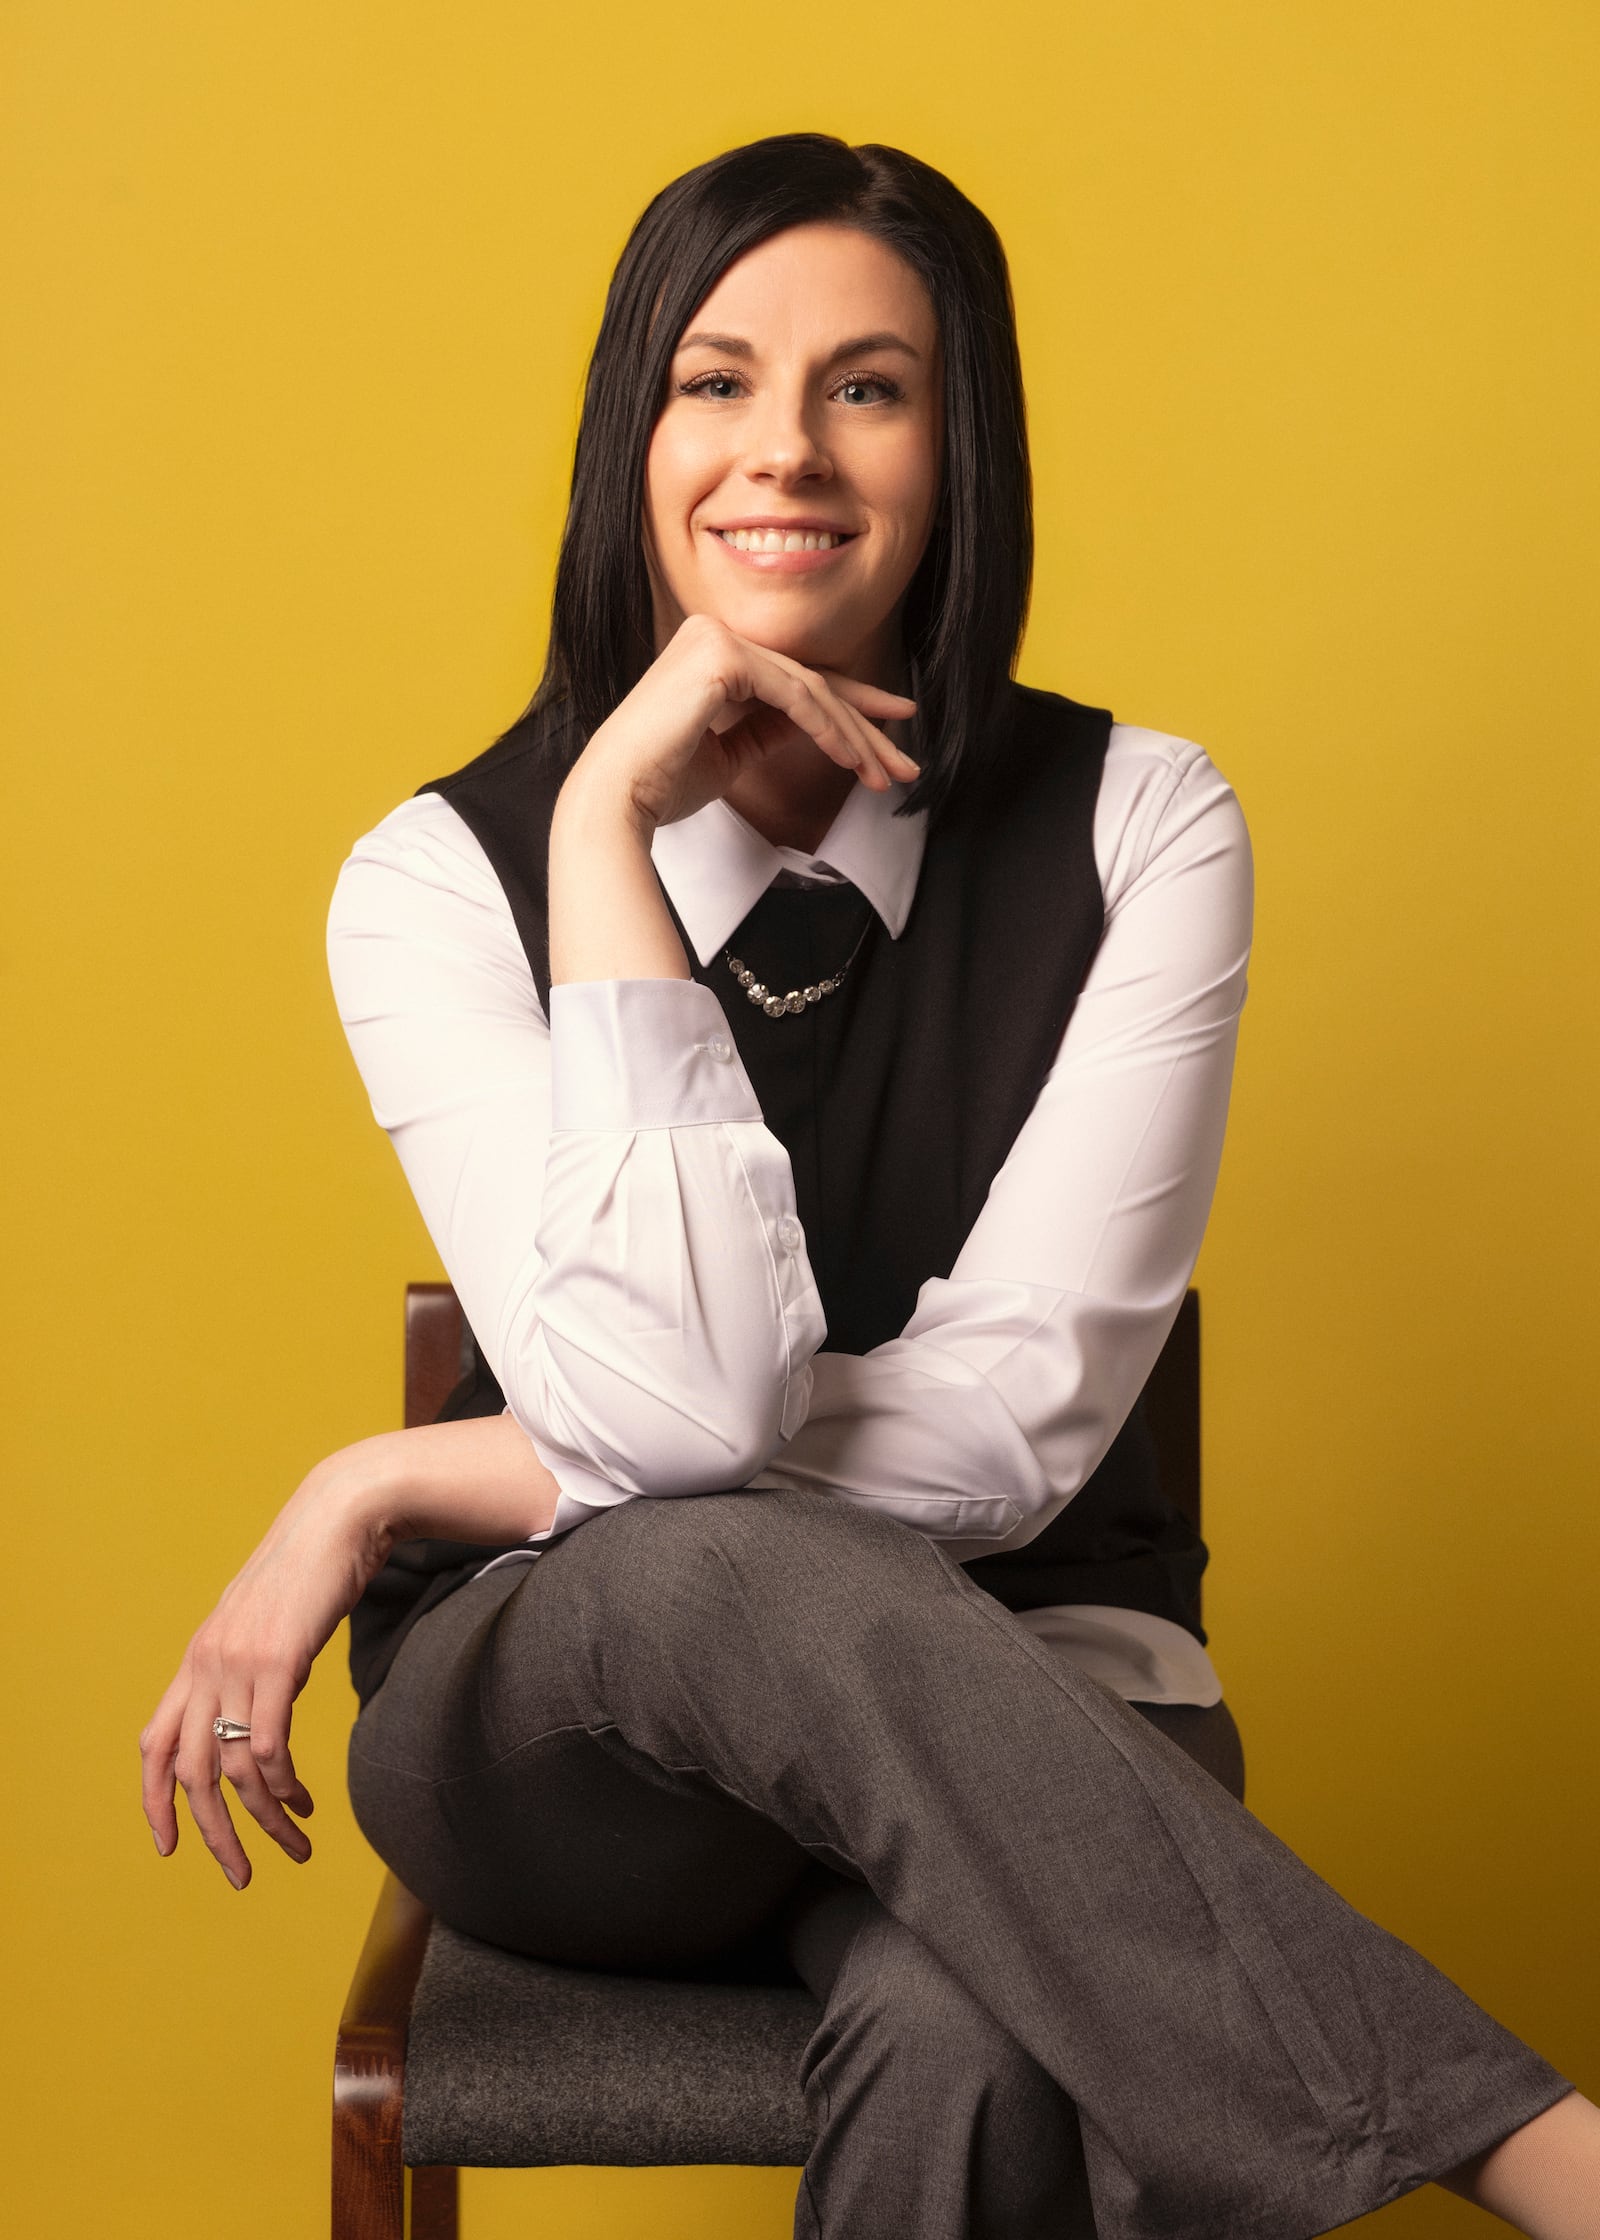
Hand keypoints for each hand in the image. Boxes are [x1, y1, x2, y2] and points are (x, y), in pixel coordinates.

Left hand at [140, 1443, 395, 1888]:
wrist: (341, 1516)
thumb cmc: (314, 1569)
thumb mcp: (268, 1624)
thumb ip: (253, 1668)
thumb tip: (264, 1716)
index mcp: (198, 1659)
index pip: (154, 1743)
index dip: (153, 1801)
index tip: (169, 1846)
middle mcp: (206, 1664)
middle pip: (190, 1773)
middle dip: (213, 1835)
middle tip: (241, 1876)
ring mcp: (237, 1662)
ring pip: (233, 1769)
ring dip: (264, 1820)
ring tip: (295, 1845)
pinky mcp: (277, 1660)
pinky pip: (268, 1745)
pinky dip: (283, 1785)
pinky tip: (303, 1800)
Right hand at [573, 612, 920, 831]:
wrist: (616, 798)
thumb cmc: (660, 784)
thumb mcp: (729, 756)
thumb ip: (767, 731)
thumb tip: (813, 725)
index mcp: (711, 653)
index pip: (793, 679)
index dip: (849, 706)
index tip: (892, 730)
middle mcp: (713, 634)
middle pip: (809, 681)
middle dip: (864, 726)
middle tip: (904, 762)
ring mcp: (715, 637)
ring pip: (809, 688)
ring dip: (854, 736)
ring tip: (885, 775)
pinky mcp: (721, 654)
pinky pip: (793, 693)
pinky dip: (827, 729)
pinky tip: (852, 759)